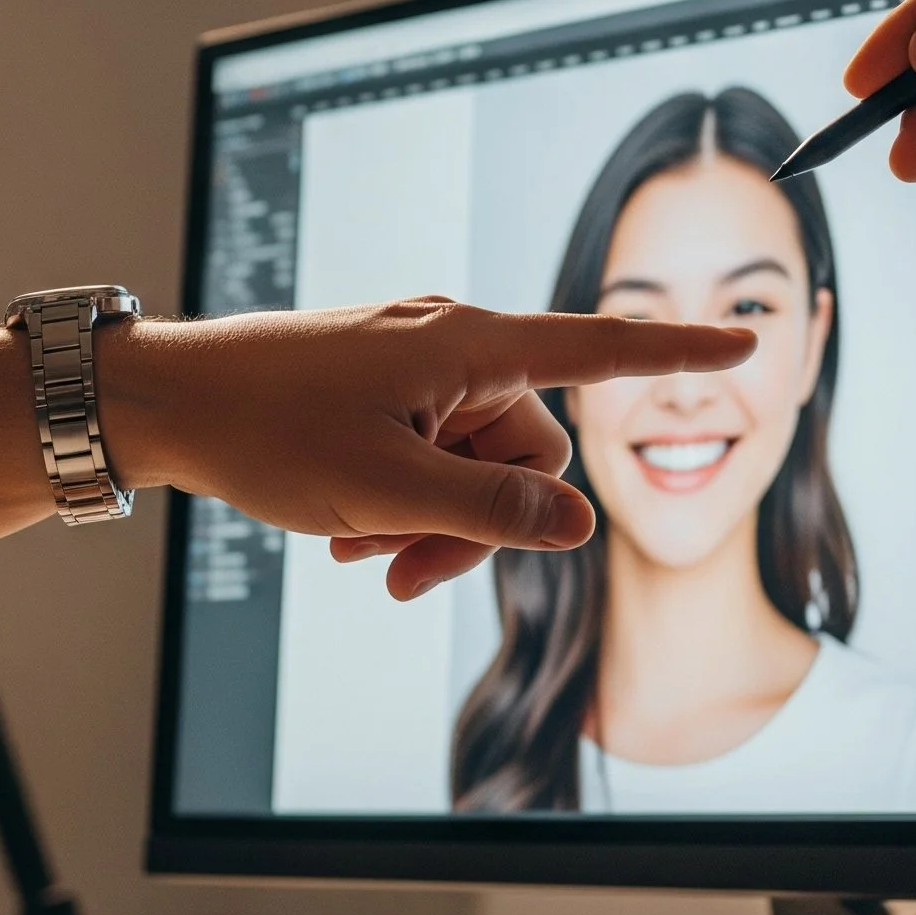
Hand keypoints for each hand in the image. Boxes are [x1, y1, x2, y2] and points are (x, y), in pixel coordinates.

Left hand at [107, 297, 754, 597]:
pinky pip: (430, 450)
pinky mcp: (385, 385)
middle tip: (399, 572)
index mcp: (471, 347)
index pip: (599, 349)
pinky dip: (402, 497)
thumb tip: (582, 528)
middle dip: (478, 523)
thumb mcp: (388, 490)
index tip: (750, 342)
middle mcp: (456, 344)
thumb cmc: (268, 429)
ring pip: (474, 463)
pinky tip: (344, 529)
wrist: (165, 399)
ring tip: (357, 548)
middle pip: (527, 450)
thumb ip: (493, 513)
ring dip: (430, 519)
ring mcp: (417, 365)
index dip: (678, 354)